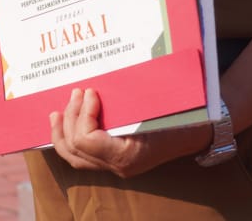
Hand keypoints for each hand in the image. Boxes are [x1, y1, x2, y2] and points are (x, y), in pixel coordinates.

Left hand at [50, 87, 212, 176]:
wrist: (195, 133)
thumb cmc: (177, 116)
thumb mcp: (154, 106)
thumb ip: (123, 100)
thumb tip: (95, 84)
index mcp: (126, 154)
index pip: (86, 140)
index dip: (82, 114)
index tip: (90, 92)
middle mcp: (118, 166)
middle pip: (75, 149)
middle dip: (69, 118)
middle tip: (75, 93)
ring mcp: (114, 167)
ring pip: (74, 158)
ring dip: (61, 132)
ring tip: (56, 111)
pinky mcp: (112, 161)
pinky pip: (82, 157)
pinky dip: (69, 139)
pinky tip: (64, 123)